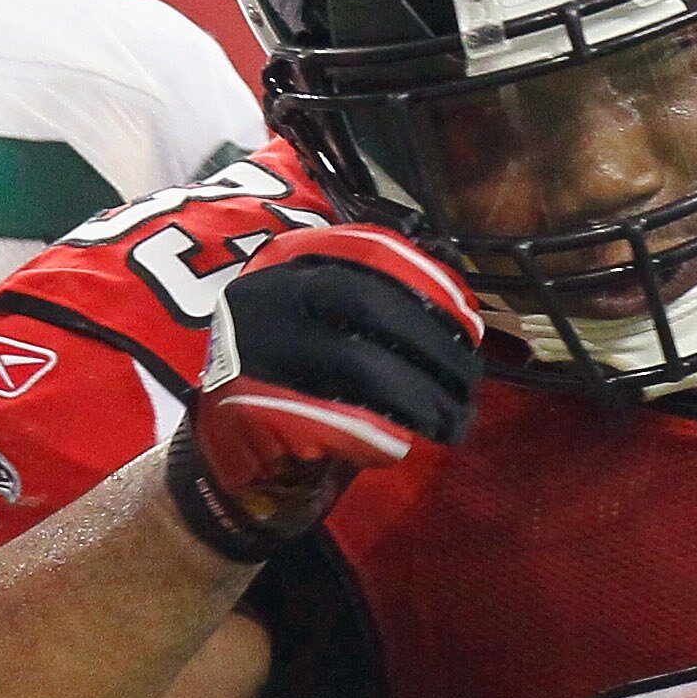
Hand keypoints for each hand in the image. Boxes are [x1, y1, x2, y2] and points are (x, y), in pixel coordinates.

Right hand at [166, 226, 484, 560]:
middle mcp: (263, 295)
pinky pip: (341, 422)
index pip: (368, 249)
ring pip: (361, 366)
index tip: (469, 319)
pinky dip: (383, 438)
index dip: (428, 279)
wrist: (227, 449)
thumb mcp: (321, 321)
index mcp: (284, 261)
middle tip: (469, 380)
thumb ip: (376, 302)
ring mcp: (252, 350)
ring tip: (452, 421)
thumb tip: (464, 313)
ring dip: (422, 398)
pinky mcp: (253, 408)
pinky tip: (401, 446)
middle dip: (434, 344)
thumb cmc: (296, 378)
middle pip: (370, 304)